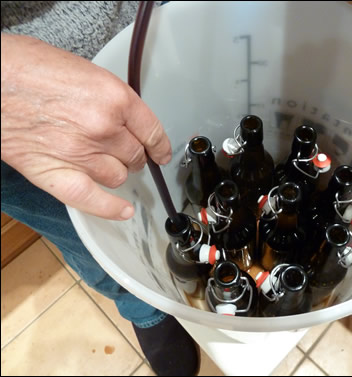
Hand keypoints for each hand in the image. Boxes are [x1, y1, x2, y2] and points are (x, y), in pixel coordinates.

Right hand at [1, 34, 171, 219]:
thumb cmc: (26, 68)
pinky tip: (124, 211)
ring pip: (118, 176)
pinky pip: (93, 200)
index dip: (160, 145)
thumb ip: (109, 99)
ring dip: (117, 172)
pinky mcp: (55, 173)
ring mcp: (80, 153)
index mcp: (114, 98)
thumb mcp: (83, 71)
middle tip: (125, 152)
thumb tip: (124, 119)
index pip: (151, 131)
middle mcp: (103, 128)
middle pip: (135, 155)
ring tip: (107, 164)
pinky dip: (110, 208)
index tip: (161, 152)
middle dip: (134, 155)